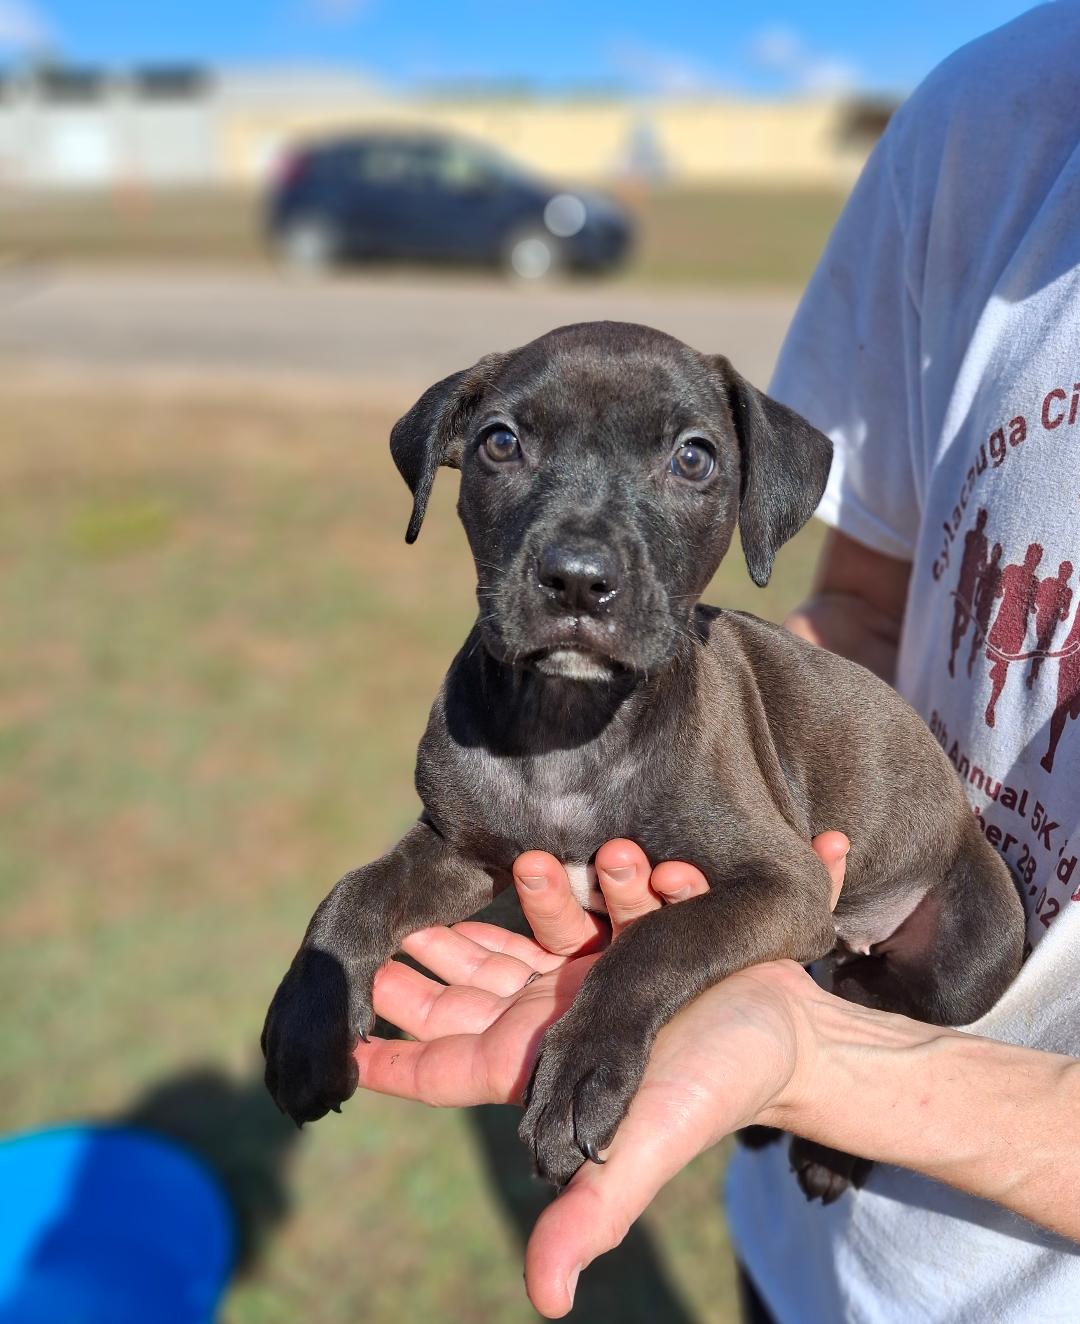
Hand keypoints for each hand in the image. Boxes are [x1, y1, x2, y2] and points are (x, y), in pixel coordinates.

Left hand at [356, 833, 848, 1316]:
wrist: (793, 1037)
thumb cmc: (717, 1090)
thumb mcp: (646, 1144)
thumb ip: (593, 1210)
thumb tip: (546, 1301)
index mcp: (541, 1069)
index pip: (445, 1068)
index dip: (392, 1057)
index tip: (339, 1037)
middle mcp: (555, 1025)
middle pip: (468, 997)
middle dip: (432, 964)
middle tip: (393, 931)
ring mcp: (588, 982)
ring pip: (522, 941)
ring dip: (516, 904)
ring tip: (527, 863)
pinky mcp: (624, 944)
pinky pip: (580, 908)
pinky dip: (565, 890)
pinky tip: (550, 858)